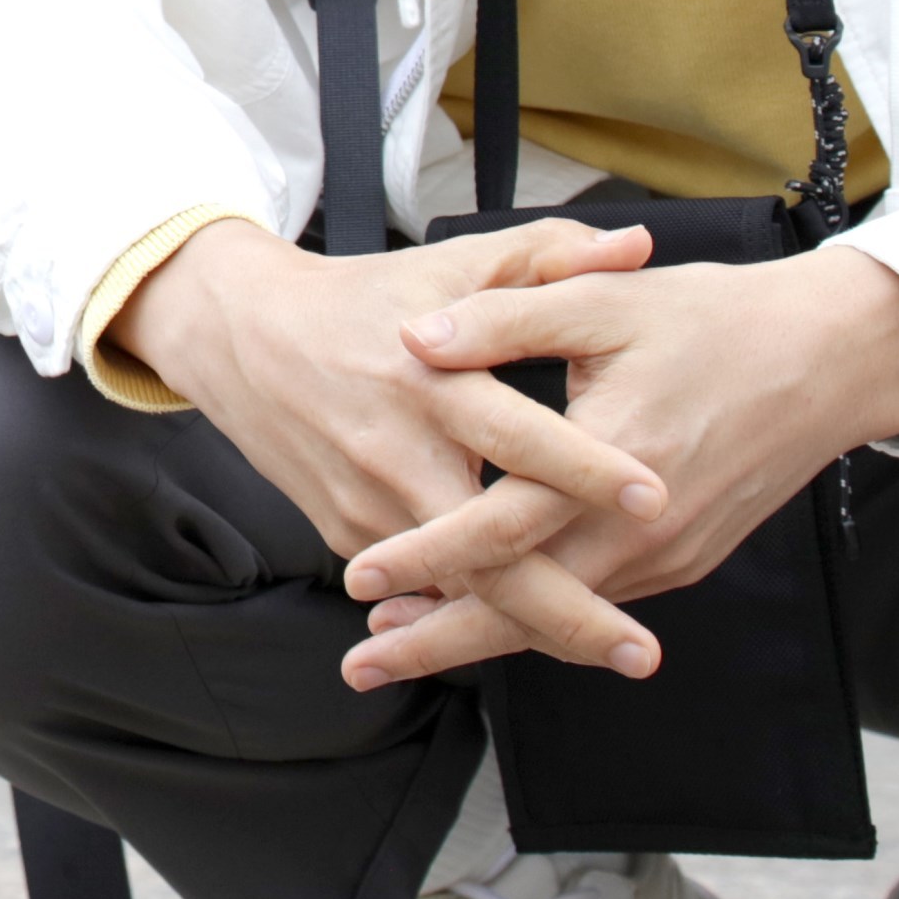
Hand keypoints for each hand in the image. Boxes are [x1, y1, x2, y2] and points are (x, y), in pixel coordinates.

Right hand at [109, 214, 673, 691]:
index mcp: (432, 379)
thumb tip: (638, 244)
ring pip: (458, 587)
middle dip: (569, 611)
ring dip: (535, 628)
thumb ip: (549, 256)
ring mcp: (368, 504)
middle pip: (488, 553)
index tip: (656, 498)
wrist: (242, 337)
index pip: (517, 435)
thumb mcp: (454, 263)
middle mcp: (396, 452)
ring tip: (616, 653)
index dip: (585, 470)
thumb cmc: (366, 299)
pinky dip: (479, 611)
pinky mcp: (348, 534)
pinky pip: (424, 584)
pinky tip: (544, 634)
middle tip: (644, 654)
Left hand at [327, 247, 898, 690]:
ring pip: (562, 614)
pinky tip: (483, 613)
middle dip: (439, 641)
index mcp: (614, 457)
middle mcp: (645, 527)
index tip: (360, 580)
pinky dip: (537, 615)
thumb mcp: (603, 298)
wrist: (828, 358)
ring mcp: (670, 553)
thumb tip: (414, 340)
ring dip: (482, 635)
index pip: (505, 527)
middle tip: (360, 669)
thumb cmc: (711, 319)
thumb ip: (505, 319)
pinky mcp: (685, 559)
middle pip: (527, 604)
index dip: (429, 557)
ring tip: (398, 649)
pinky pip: (598, 599)